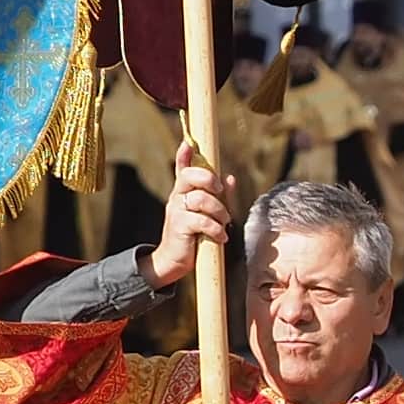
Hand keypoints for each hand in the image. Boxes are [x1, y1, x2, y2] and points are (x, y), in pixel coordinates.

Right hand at [152, 154, 235, 289]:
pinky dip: (216, 229)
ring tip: (224, 223)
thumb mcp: (206, 214)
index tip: (188, 143)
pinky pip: (202, 221)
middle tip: (219, 191)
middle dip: (209, 179)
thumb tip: (230, 178)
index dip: (184, 155)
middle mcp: (177, 197)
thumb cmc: (193, 235)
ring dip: (219, 211)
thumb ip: (218, 197)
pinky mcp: (179, 226)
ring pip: (201, 199)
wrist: (173, 260)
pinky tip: (220, 237)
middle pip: (190, 176)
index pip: (182, 169)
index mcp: (183, 192)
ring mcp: (176, 210)